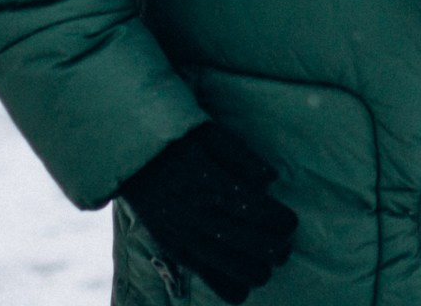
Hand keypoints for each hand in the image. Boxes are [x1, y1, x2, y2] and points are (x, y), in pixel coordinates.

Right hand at [118, 121, 297, 303]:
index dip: (284, 222)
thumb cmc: (178, 142)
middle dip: (279, 248)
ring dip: (261, 268)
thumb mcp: (211, 134)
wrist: (131, 159)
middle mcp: (204, 217)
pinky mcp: (178, 252)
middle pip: (259, 247)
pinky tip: (243, 278)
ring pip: (242, 271)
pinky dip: (235, 286)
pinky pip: (214, 281)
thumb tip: (272, 179)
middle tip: (283, 242)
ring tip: (265, 260)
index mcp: (216, 186)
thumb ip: (243, 156)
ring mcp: (190, 239)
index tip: (289, 221)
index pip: (263, 214)